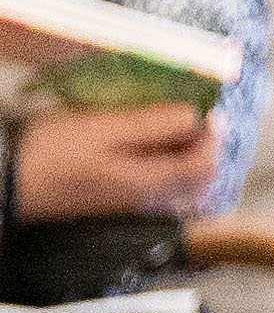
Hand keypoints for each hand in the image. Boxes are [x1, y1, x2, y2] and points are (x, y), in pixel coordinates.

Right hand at [10, 89, 218, 220]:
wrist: (12, 183)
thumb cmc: (53, 151)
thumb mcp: (102, 128)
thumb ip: (152, 124)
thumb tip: (195, 117)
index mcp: (150, 182)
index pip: (206, 164)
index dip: (214, 134)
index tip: (206, 108)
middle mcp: (149, 200)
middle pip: (200, 179)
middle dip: (206, 146)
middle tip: (194, 116)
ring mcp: (134, 204)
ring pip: (182, 185)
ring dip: (188, 155)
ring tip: (175, 127)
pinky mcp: (118, 202)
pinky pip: (161, 187)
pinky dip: (169, 165)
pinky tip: (151, 145)